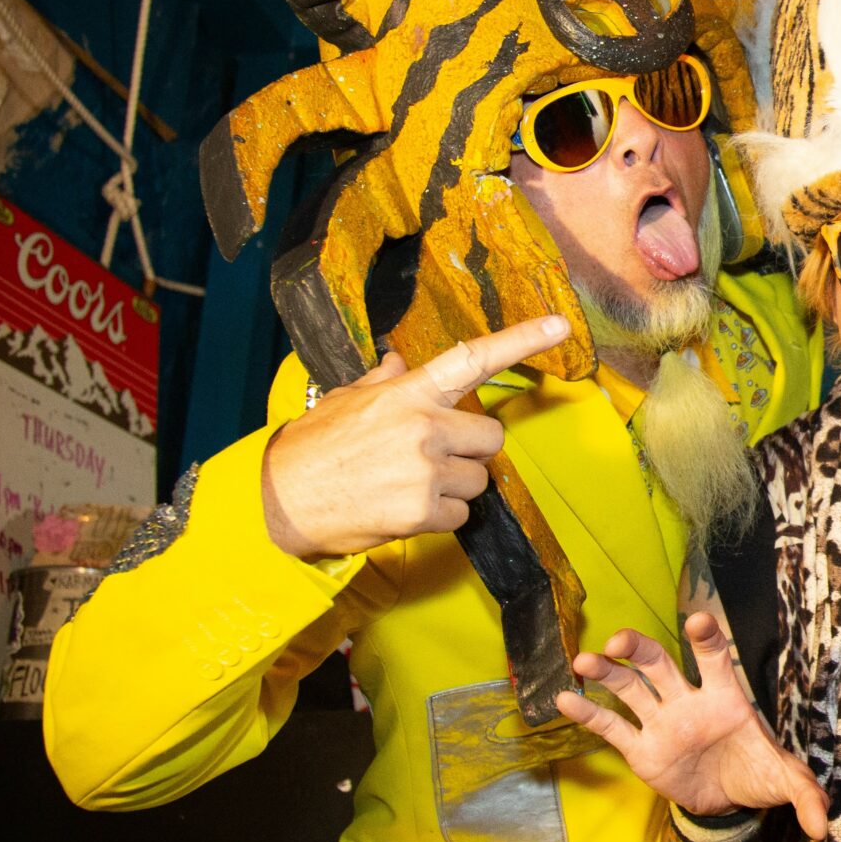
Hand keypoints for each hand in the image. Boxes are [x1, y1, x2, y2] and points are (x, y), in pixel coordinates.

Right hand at [260, 315, 566, 559]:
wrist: (280, 500)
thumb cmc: (315, 446)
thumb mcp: (345, 399)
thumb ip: (384, 382)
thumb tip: (401, 362)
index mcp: (408, 392)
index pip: (473, 358)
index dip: (521, 341)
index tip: (560, 325)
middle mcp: (423, 426)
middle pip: (491, 436)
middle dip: (471, 449)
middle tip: (434, 457)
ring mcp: (425, 469)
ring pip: (479, 479)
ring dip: (455, 486)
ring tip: (409, 484)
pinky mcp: (422, 511)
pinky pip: (462, 514)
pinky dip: (441, 516)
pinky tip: (404, 508)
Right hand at [553, 612, 829, 837]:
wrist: (728, 802)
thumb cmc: (755, 774)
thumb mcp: (784, 782)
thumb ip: (804, 797)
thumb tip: (823, 829)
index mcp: (725, 698)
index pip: (714, 659)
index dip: (706, 639)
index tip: (697, 621)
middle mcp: (688, 701)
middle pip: (659, 663)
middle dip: (639, 648)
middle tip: (618, 641)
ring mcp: (661, 722)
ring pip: (630, 688)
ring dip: (606, 672)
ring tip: (583, 662)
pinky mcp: (641, 749)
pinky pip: (612, 728)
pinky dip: (589, 713)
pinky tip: (564, 698)